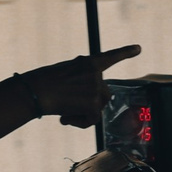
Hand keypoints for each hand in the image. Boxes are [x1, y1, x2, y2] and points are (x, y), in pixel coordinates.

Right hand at [17, 46, 142, 127]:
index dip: (125, 53)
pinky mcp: (93, 102)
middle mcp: (94, 73)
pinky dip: (80, 123)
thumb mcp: (64, 74)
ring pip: (98, 107)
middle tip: (68, 108)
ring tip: (64, 113)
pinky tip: (64, 119)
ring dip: (84, 114)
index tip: (138, 48)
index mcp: (86, 63)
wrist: (33, 91)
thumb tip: (88, 102)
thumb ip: (80, 81)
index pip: (110, 57)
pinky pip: (93, 119)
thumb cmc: (42, 84)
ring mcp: (95, 87)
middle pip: (104, 94)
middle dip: (91, 104)